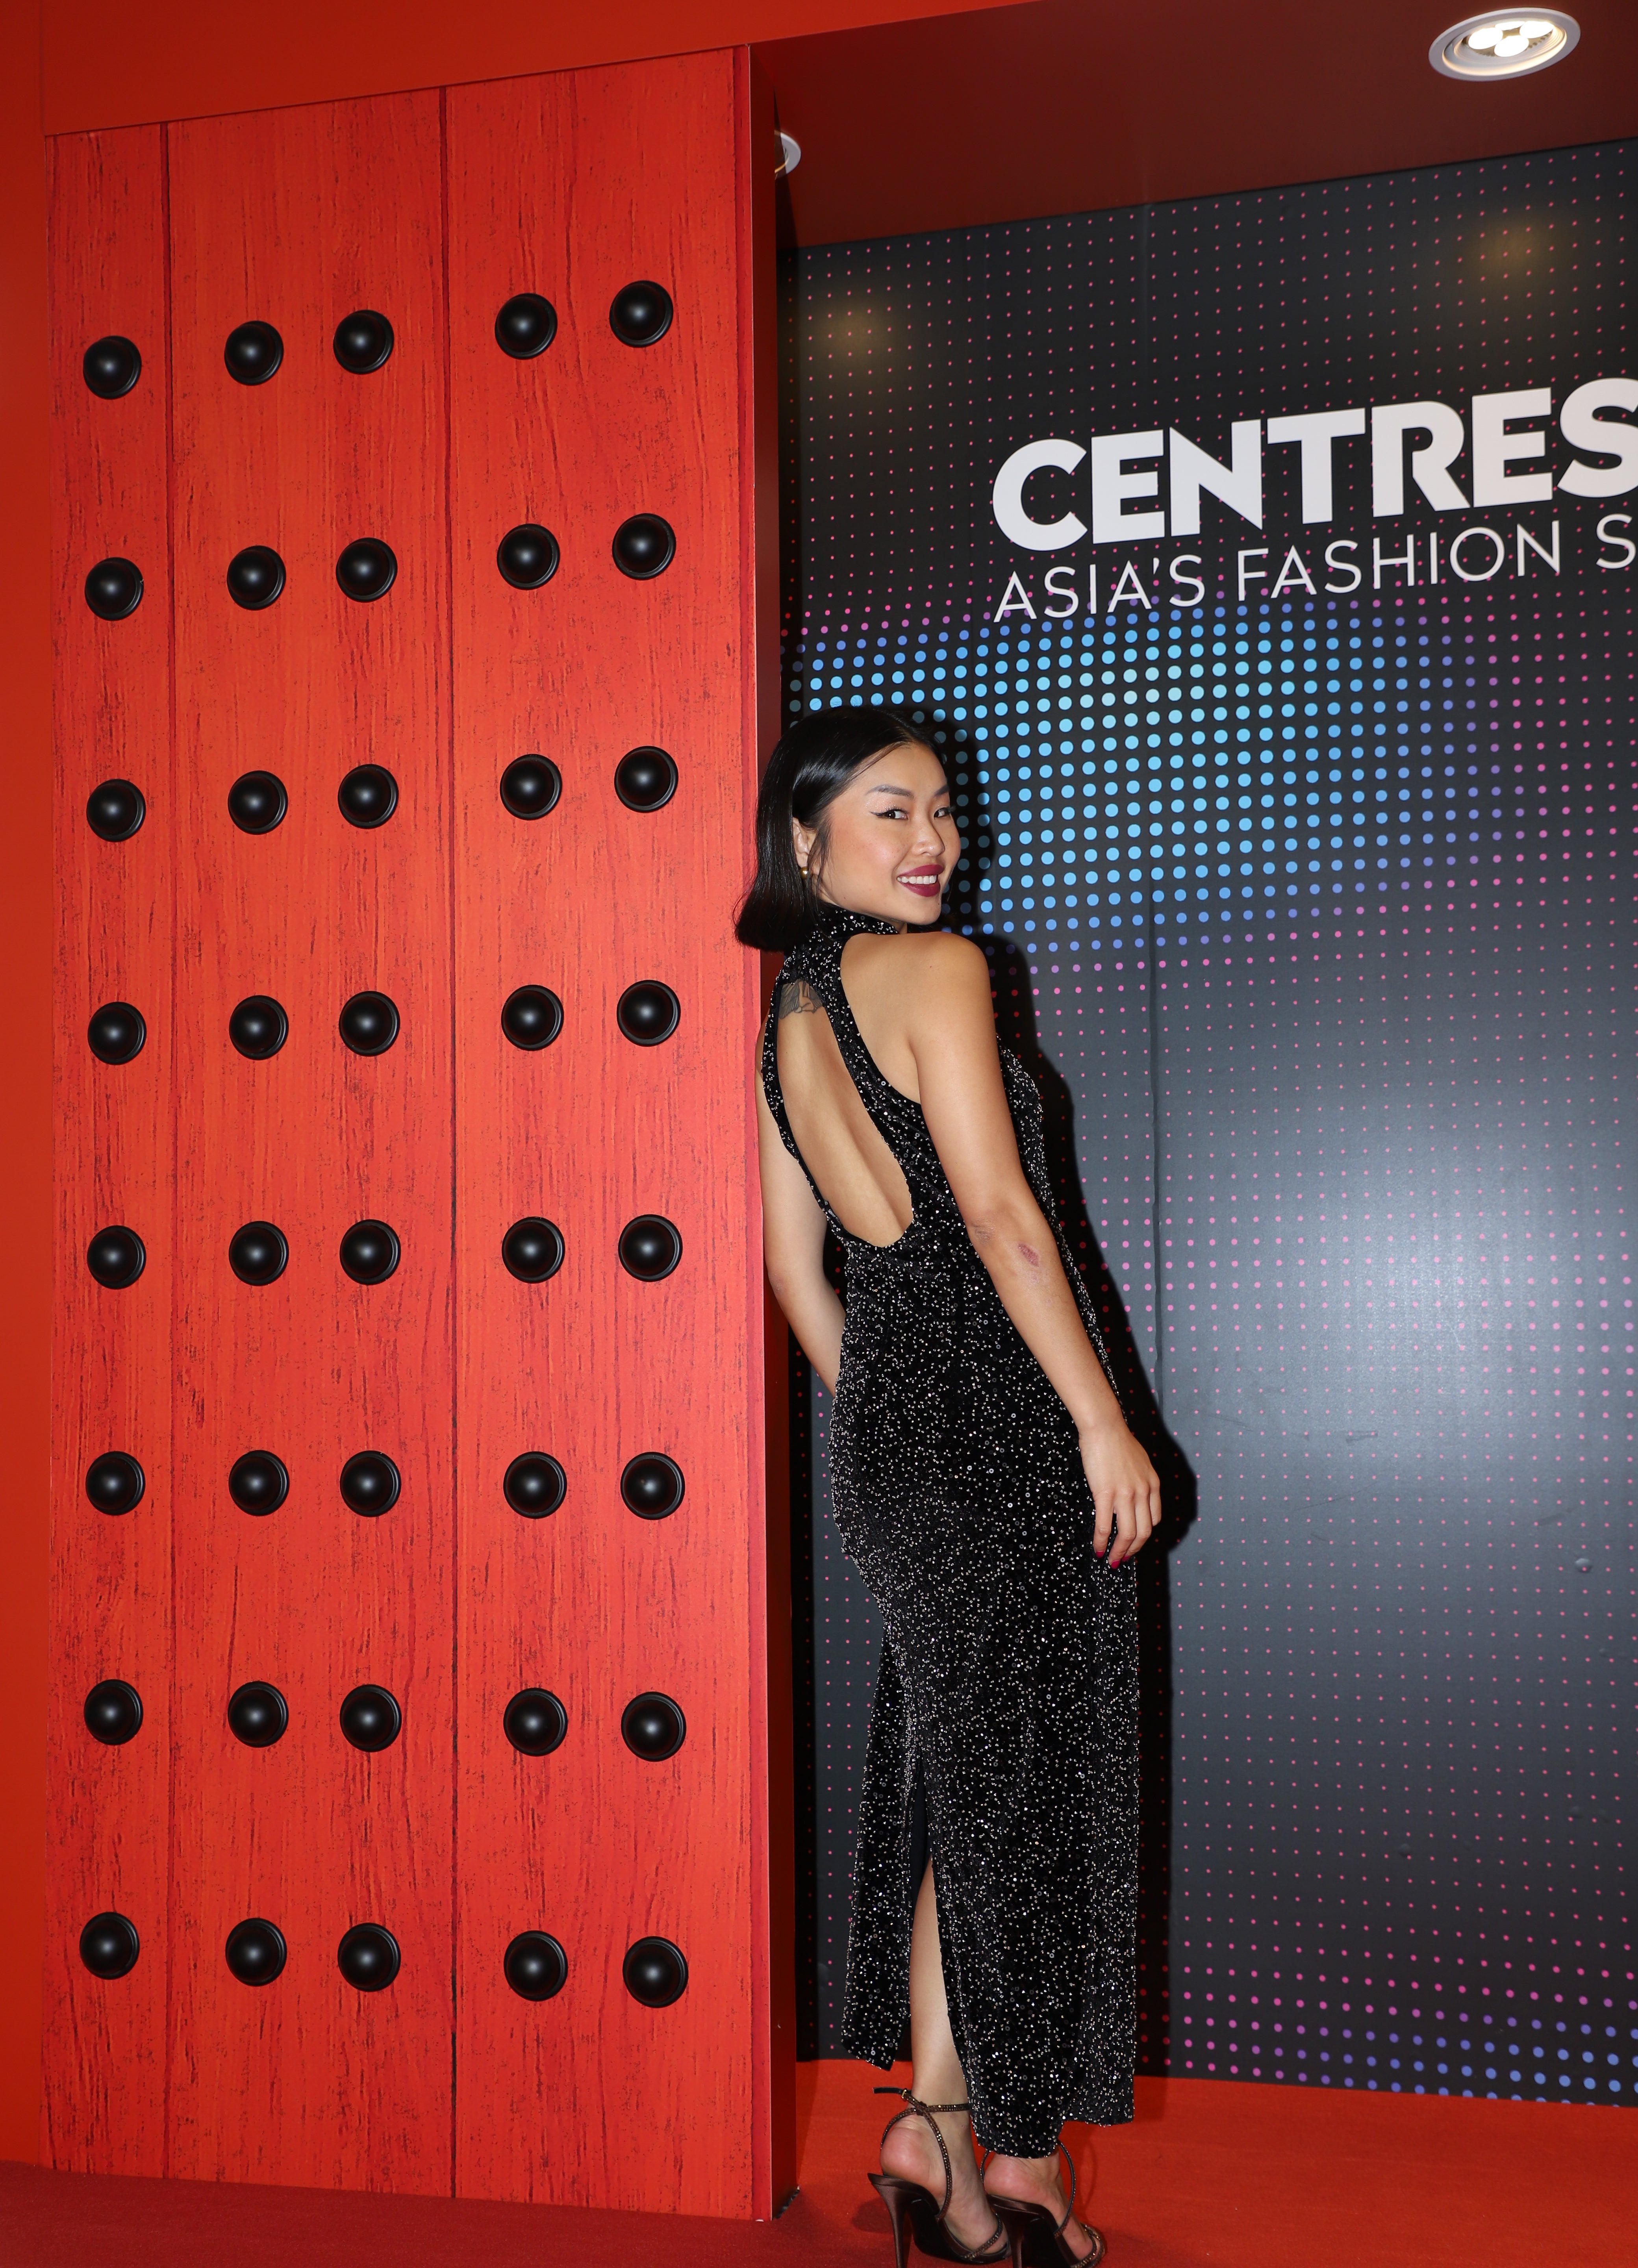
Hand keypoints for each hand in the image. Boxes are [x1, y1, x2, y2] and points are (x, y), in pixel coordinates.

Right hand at [1079, 1422, 1160, 1565]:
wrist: (1104, 1426)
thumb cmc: (1117, 1439)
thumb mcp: (1139, 1461)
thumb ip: (1140, 1479)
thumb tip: (1133, 1493)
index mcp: (1153, 1484)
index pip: (1154, 1519)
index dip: (1145, 1535)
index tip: (1135, 1542)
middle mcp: (1143, 1492)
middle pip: (1144, 1532)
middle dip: (1134, 1550)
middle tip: (1123, 1559)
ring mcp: (1126, 1495)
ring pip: (1127, 1534)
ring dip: (1119, 1552)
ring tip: (1111, 1560)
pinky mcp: (1106, 1494)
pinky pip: (1106, 1526)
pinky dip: (1102, 1542)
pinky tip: (1097, 1549)